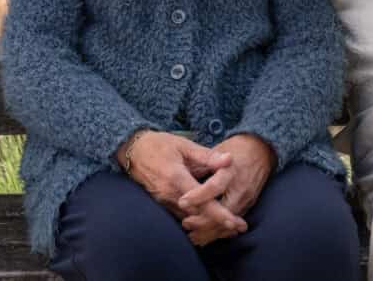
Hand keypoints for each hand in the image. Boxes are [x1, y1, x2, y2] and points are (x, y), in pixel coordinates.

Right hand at [118, 131, 246, 242]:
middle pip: (197, 216)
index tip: (235, 223)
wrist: (133, 150)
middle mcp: (169, 194)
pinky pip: (179, 216)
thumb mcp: (185, 145)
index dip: (220, 215)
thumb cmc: (160, 144)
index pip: (202, 202)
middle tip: (239, 226)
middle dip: (218, 223)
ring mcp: (162, 201)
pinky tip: (207, 220)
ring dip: (207, 224)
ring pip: (188, 219)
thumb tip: (229, 159)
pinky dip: (194, 220)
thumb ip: (207, 155)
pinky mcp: (160, 204)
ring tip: (228, 227)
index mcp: (177, 178)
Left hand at [178, 134, 275, 244]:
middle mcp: (241, 186)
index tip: (181, 201)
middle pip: (223, 210)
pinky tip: (205, 235)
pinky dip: (219, 230)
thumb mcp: (217, 151)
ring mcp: (247, 198)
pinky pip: (234, 223)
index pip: (214, 186)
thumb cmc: (234, 149)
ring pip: (229, 221)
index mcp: (231, 169)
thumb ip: (202, 166)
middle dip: (204, 220)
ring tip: (192, 235)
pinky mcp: (249, 205)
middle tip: (185, 223)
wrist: (261, 150)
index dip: (197, 196)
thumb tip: (184, 177)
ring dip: (210, 230)